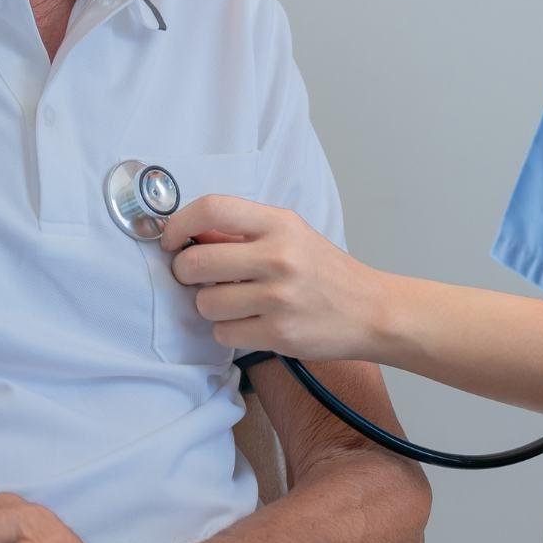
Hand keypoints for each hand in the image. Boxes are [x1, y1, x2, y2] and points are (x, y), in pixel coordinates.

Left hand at [161, 195, 388, 360]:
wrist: (371, 310)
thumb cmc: (325, 272)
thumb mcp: (291, 235)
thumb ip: (243, 233)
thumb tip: (190, 234)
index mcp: (280, 224)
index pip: (211, 208)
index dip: (179, 224)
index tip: (171, 240)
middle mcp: (279, 257)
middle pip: (195, 262)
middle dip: (186, 272)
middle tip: (199, 276)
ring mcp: (279, 298)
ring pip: (205, 303)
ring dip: (211, 306)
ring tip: (237, 302)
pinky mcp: (279, 334)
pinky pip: (223, 333)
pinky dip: (229, 330)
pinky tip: (251, 322)